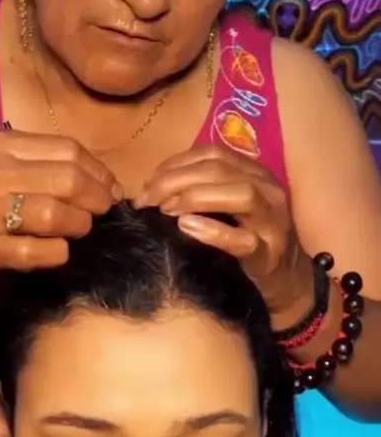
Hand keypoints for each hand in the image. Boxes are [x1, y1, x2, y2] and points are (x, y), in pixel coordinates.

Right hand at [0, 130, 120, 277]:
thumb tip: (105, 182)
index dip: (99, 173)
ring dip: (79, 226)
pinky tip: (58, 252)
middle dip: (96, 200)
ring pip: (56, 214)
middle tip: (100, 214)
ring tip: (77, 232)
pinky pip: (37, 250)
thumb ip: (43, 164)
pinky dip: (58, 253)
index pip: (69, 151)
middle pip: (69, 180)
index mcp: (1, 144)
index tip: (109, 190)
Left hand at [137, 146, 314, 323]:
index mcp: (255, 174)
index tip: (148, 184)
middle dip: (175, 180)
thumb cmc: (248, 243)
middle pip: (219, 170)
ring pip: (240, 195)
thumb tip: (153, 188)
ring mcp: (272, 222)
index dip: (175, 164)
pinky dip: (212, 231)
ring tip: (165, 210)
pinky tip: (186, 227)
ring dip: (195, 198)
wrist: (288, 282)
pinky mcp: (270, 254)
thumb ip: (202, 192)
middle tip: (147, 200)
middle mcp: (268, 190)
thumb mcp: (229, 210)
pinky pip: (243, 240)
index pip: (212, 154)